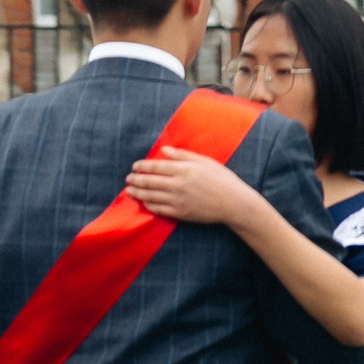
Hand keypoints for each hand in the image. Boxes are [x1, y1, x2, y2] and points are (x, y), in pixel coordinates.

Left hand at [125, 148, 262, 224]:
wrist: (234, 204)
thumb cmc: (223, 180)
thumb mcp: (206, 162)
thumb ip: (183, 155)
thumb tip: (164, 150)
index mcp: (184, 170)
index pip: (155, 166)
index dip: (142, 166)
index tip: (135, 166)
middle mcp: (178, 185)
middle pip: (149, 181)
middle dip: (135, 179)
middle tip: (129, 179)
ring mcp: (178, 200)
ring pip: (150, 196)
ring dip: (137, 193)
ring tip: (130, 191)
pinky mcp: (180, 213)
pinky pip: (158, 209)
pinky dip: (149, 205)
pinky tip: (145, 202)